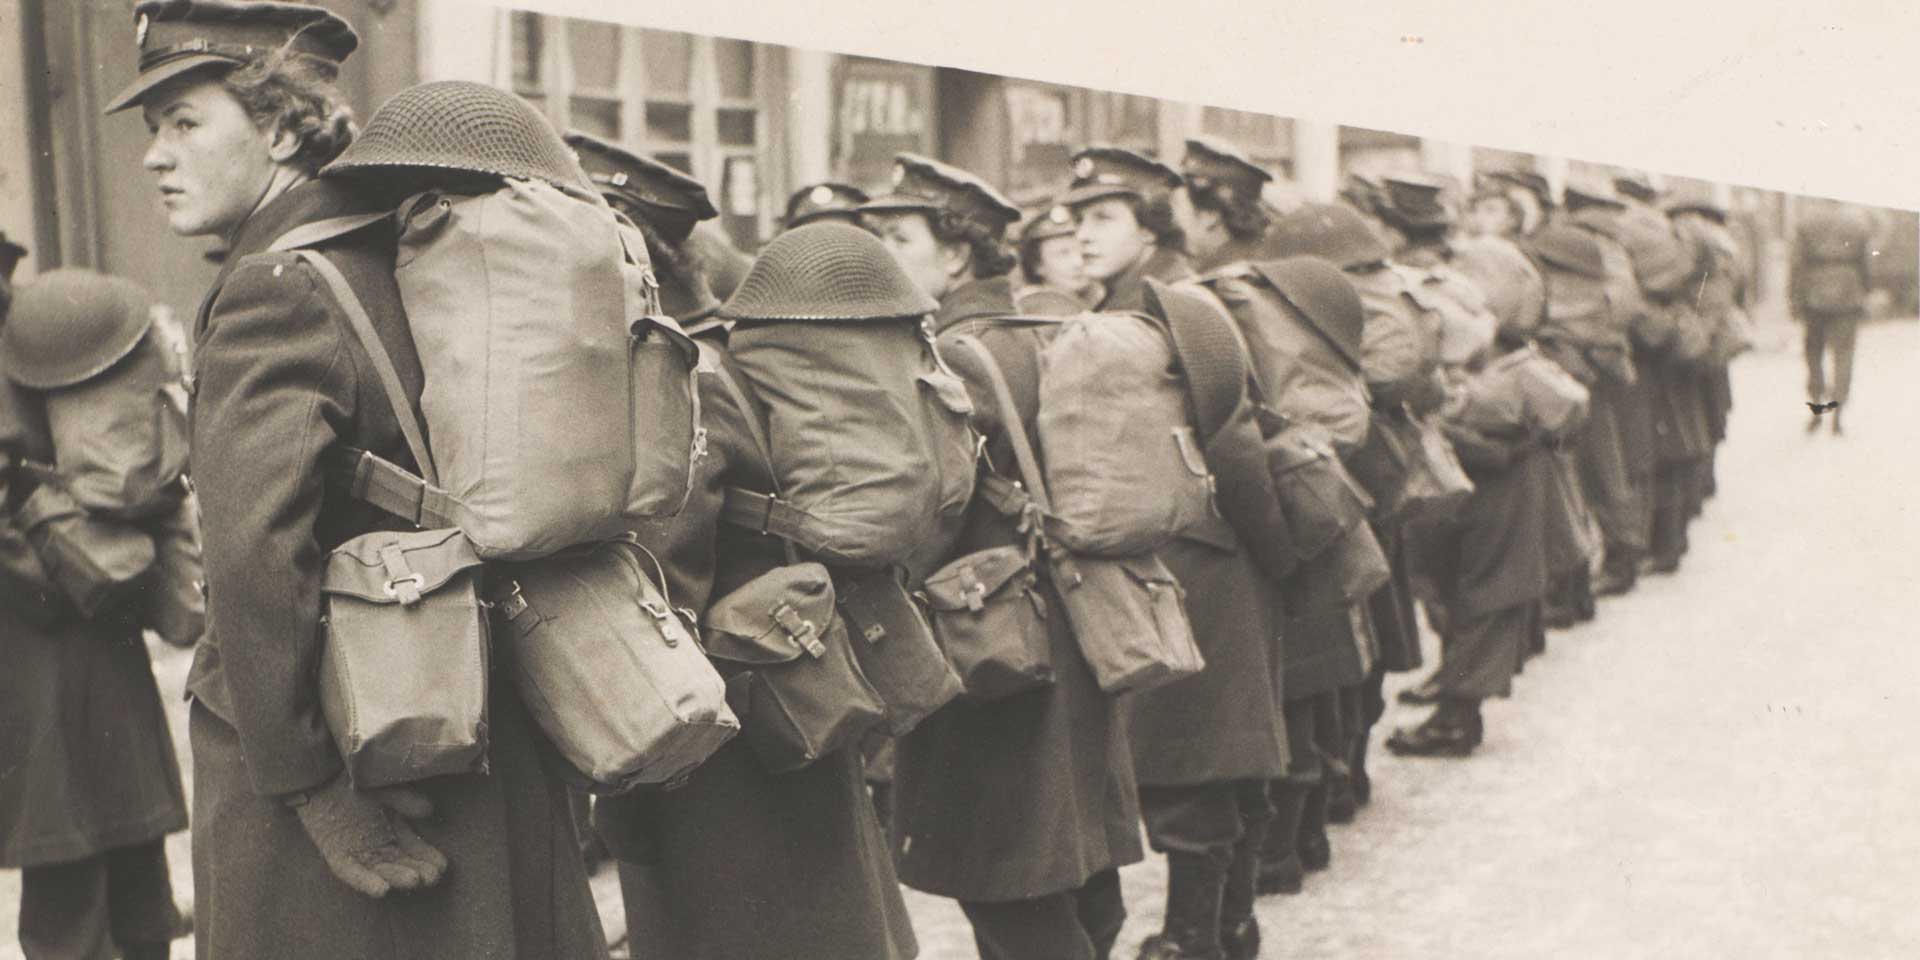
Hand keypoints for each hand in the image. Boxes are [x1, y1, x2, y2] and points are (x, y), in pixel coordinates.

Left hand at [288, 773, 448, 897]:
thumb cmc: (354, 778)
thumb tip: (429, 811)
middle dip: (417, 871)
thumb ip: (404, 799)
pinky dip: (365, 881)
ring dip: (396, 877)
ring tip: (414, 881)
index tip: (443, 866)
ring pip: (380, 870)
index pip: (415, 849)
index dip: (428, 858)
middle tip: (431, 878)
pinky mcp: (335, 855)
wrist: (319, 774)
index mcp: (392, 829)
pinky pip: (351, 872)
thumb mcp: (384, 787)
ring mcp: (356, 851)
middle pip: (400, 863)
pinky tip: (381, 890)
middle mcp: (376, 844)